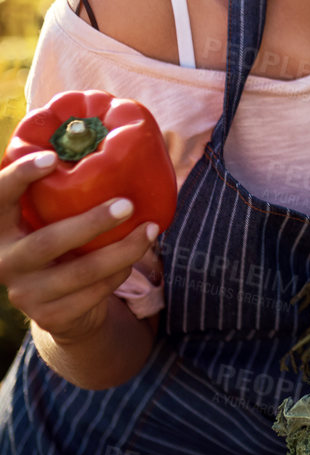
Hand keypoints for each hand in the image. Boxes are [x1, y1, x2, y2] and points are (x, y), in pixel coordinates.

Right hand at [0, 150, 158, 343]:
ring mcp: (25, 293)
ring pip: (80, 272)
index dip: (20, 177)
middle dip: (91, 222)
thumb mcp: (50, 219)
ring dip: (122, 250)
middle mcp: (4, 261)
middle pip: (48, 242)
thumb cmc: (61, 244)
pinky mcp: (51, 317)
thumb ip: (60, 193)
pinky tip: (135, 258)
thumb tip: (105, 137)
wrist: (62, 308)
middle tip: (127, 203)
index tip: (52, 158)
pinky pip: (95, 293)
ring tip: (150, 229)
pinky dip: (119, 273)